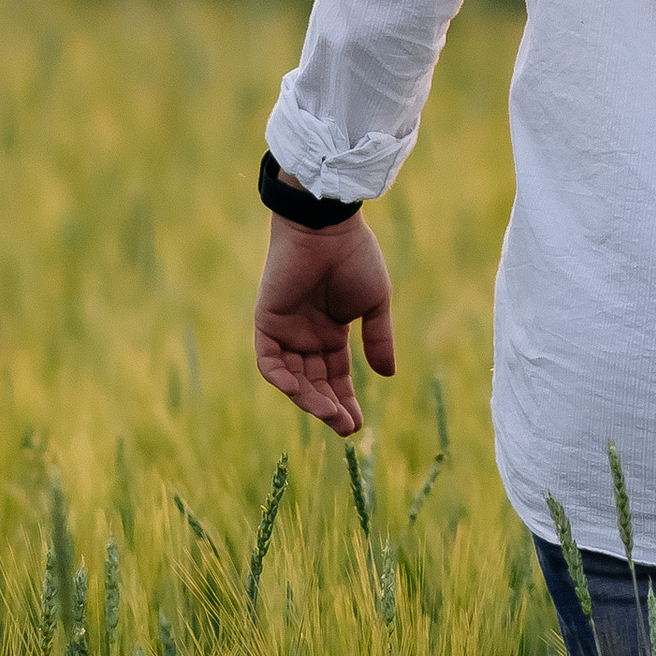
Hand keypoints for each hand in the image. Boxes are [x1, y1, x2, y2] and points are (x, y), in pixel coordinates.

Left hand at [253, 208, 395, 435]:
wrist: (327, 228)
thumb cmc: (355, 258)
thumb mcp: (375, 304)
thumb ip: (378, 339)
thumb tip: (388, 375)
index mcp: (331, 332)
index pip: (335, 377)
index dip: (345, 401)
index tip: (356, 425)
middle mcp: (306, 336)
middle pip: (315, 383)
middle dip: (329, 407)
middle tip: (345, 427)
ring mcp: (286, 331)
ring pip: (293, 378)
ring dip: (309, 399)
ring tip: (330, 414)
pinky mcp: (267, 322)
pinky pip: (269, 361)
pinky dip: (283, 379)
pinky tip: (301, 392)